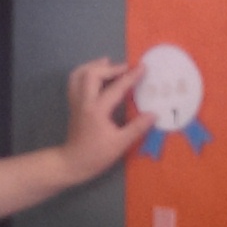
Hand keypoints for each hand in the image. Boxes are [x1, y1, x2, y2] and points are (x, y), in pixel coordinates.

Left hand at [62, 59, 148, 182]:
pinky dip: (85, 73)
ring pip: (79, 74)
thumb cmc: (96, 155)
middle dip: (111, 67)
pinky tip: (95, 76)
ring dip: (93, 66)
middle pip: (92, 74)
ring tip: (108, 63)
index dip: (130, 77)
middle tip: (126, 68)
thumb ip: (137, 128)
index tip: (143, 67)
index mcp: (97, 109)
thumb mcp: (120, 144)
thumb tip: (154, 114)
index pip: (116, 88)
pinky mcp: (73, 105)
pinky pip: (75, 82)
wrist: (72, 163)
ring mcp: (76, 102)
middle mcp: (84, 101)